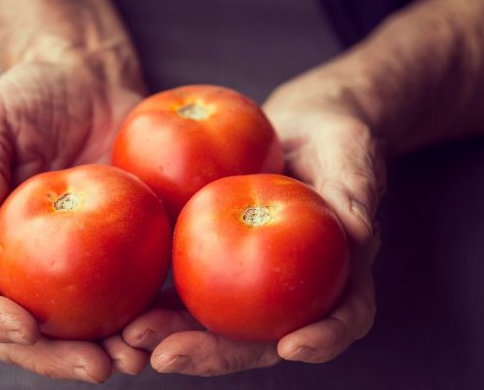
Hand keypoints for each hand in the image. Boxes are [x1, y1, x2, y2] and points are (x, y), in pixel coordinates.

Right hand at [0, 56, 148, 382]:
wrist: (86, 80)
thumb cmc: (26, 96)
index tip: (23, 327)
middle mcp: (22, 264)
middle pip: (26, 330)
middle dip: (55, 357)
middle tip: (96, 366)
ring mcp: (72, 264)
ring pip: (80, 326)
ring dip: (105, 351)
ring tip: (136, 361)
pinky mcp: (117, 252)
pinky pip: (129, 293)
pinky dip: (146, 317)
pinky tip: (167, 327)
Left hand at [122, 70, 385, 375]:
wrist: (294, 126)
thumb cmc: (334, 137)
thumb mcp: (350, 150)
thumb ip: (355, 185)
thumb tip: (359, 229)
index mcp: (341, 272)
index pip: (345, 315)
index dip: (324, 338)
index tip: (292, 347)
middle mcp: (295, 290)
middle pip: (263, 337)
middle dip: (216, 353)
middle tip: (169, 356)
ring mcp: (253, 283)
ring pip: (217, 323)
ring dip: (174, 335)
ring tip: (132, 336)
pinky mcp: (217, 262)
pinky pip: (188, 286)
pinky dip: (157, 299)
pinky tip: (125, 301)